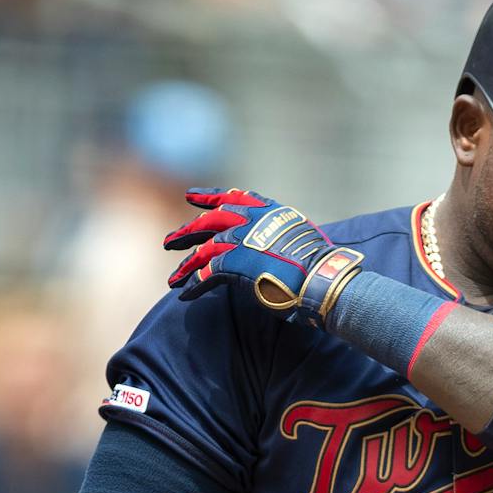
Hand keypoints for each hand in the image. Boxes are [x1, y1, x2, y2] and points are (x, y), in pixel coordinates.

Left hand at [163, 188, 366, 324]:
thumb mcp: (301, 239)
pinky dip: (194, 286)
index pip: (234, 198)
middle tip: (169, 242)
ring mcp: (241, 241)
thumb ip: (282, 237)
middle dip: (187, 232)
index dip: (210, 197)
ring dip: (185, 266)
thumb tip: (278, 248)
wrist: (322, 278)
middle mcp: (251, 221)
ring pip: (203, 251)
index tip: (191, 196)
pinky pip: (206, 275)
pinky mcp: (233, 265)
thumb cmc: (321, 266)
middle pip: (210, 222)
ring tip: (172, 279)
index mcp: (269, 212)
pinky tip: (185, 296)